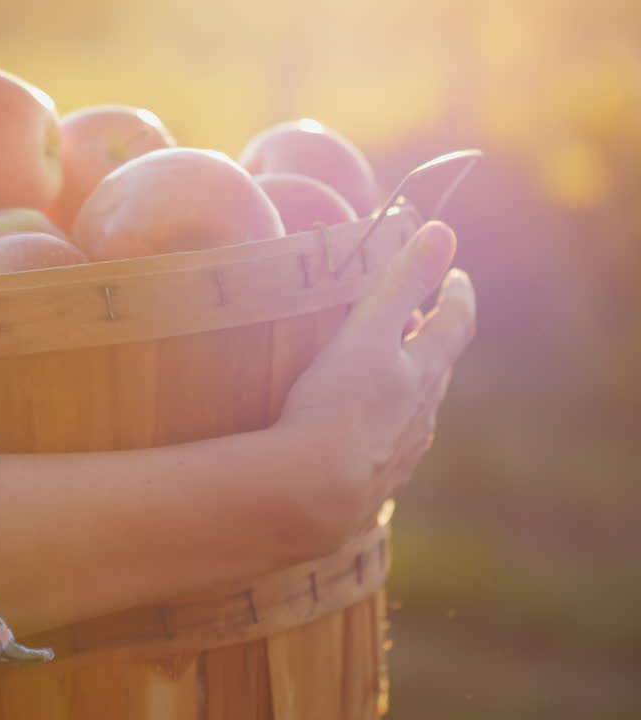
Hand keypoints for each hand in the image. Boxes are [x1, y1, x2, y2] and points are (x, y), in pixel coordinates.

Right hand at [279, 220, 476, 537]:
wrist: (311, 493)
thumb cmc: (337, 405)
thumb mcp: (368, 332)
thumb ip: (402, 281)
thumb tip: (440, 230)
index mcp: (423, 373)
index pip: (455, 325)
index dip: (457, 296)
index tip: (458, 276)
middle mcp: (420, 416)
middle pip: (436, 370)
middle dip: (432, 342)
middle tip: (420, 322)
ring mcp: (398, 455)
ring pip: (413, 415)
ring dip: (407, 392)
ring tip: (387, 380)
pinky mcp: (370, 486)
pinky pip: (385, 451)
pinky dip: (380, 433)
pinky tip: (358, 439)